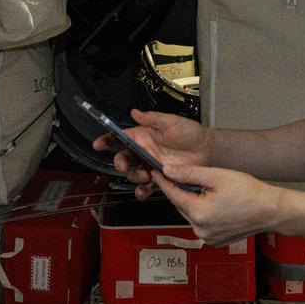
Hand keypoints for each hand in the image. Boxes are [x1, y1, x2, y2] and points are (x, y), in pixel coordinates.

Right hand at [93, 108, 211, 200]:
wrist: (207, 150)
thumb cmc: (190, 133)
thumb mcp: (172, 122)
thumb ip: (153, 119)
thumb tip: (135, 112)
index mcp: (143, 136)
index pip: (120, 137)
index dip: (107, 140)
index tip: (98, 145)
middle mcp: (143, 151)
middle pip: (123, 159)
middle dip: (120, 164)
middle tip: (126, 166)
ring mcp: (150, 166)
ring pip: (133, 174)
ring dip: (134, 177)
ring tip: (144, 176)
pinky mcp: (160, 179)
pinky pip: (146, 187)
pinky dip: (142, 191)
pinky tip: (145, 190)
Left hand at [151, 161, 282, 245]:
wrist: (271, 211)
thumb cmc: (249, 192)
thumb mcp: (217, 176)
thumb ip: (189, 173)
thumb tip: (167, 170)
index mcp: (198, 213)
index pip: (172, 194)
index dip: (164, 181)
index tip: (156, 171)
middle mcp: (200, 229)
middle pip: (181, 205)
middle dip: (182, 191)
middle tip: (188, 177)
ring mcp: (207, 238)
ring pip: (191, 214)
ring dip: (193, 202)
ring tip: (208, 190)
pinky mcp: (214, 241)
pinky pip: (201, 223)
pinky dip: (203, 213)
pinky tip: (216, 204)